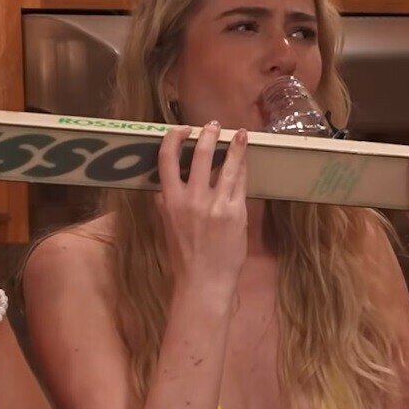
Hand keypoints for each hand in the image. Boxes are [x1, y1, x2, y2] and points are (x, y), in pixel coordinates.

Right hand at [156, 120, 247, 291]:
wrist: (204, 281)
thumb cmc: (185, 258)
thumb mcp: (167, 228)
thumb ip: (165, 206)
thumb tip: (162, 190)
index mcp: (170, 201)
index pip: (166, 160)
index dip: (173, 138)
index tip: (182, 129)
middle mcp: (191, 199)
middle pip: (199, 155)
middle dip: (208, 135)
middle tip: (213, 126)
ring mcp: (215, 205)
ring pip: (226, 165)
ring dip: (234, 146)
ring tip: (240, 134)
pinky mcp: (235, 212)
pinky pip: (240, 184)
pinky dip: (243, 169)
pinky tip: (245, 161)